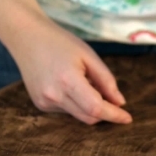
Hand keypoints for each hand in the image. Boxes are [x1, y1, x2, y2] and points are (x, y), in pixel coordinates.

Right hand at [10, 19, 131, 124]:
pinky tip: (71, 86)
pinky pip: (67, 111)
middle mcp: (54, 96)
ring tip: (87, 83)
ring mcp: (44, 102)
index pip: (96, 108)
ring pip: (79, 116)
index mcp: (68, 81)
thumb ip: (106, 81)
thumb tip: (120, 102)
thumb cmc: (62, 43)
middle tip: (115, 102)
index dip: (114, 115)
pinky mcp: (40, 104)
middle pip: (89, 117)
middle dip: (106, 114)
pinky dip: (77, 104)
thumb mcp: (89, 56)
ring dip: (91, 108)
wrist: (27, 37)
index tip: (128, 119)